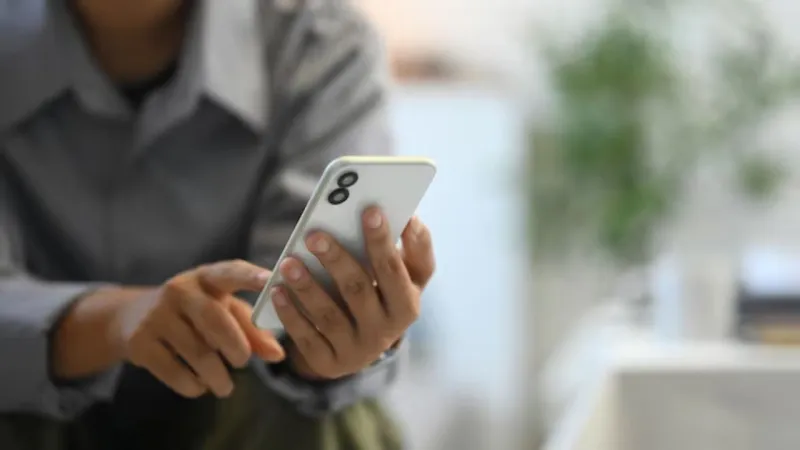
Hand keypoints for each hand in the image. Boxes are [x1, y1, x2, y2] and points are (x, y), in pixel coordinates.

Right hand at [114, 260, 284, 397]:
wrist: (128, 317)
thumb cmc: (191, 313)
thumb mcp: (221, 310)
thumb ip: (252, 330)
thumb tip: (278, 355)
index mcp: (206, 277)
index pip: (230, 272)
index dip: (250, 275)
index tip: (270, 279)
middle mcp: (179, 290)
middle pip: (215, 319)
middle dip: (236, 346)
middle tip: (242, 363)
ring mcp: (156, 315)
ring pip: (197, 352)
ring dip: (217, 376)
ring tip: (225, 387)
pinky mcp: (139, 342)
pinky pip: (174, 371)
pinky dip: (193, 386)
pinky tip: (199, 386)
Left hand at [270, 208, 434, 379]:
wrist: (363, 343)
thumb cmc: (384, 293)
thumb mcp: (405, 275)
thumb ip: (413, 246)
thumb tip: (409, 216)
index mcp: (408, 304)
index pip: (397, 270)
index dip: (385, 242)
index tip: (370, 211)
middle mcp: (387, 331)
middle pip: (360, 290)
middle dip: (337, 260)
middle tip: (314, 235)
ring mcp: (358, 350)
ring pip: (329, 315)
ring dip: (307, 287)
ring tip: (289, 263)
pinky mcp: (330, 363)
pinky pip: (307, 338)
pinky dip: (291, 314)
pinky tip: (278, 291)